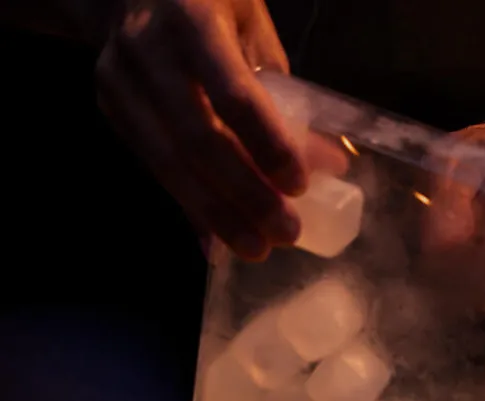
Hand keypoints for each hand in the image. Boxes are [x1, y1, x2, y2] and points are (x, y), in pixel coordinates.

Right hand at [94, 0, 307, 260]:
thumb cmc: (209, 6)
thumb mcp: (252, 31)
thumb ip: (283, 95)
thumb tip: (329, 166)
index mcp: (194, 20)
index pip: (235, 95)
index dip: (268, 146)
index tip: (298, 185)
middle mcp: (149, 50)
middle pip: (199, 139)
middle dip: (247, 195)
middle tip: (286, 233)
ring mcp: (121, 80)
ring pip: (169, 163)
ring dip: (218, 215)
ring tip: (257, 248)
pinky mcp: (110, 108)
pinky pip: (154, 169)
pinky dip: (190, 210)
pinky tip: (217, 243)